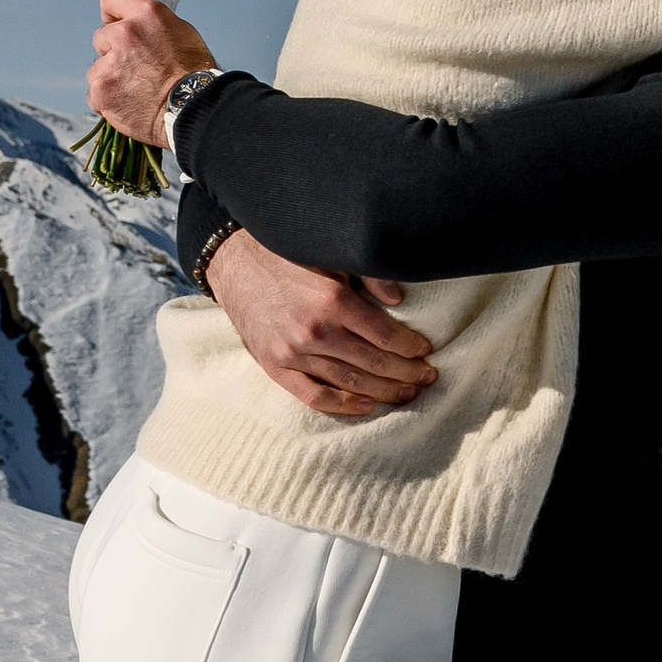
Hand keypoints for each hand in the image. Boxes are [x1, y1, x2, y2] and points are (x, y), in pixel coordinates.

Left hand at [86, 0, 214, 145]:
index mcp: (146, 15)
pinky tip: (128, 102)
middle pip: (101, 36)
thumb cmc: (194, 76)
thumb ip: (152, 25)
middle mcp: (124, 34)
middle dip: (113, 50)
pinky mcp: (101, 90)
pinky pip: (94, 93)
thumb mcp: (182, 32)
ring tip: (136, 89)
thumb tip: (141, 28)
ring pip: (97, 67)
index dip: (113, 15)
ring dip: (110, 76)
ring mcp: (109, 64)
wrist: (193, 108)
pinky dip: (108, 99)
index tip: (115, 24)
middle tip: (136, 67)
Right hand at [203, 228, 437, 418]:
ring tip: (408, 394)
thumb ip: (369, 275)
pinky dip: (342, 406)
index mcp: (333, 301)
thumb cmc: (286, 254)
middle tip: (428, 378)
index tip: (426, 351)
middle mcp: (315, 331)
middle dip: (407, 373)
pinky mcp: (274, 366)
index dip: (412, 347)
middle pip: (374, 363)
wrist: (232, 262)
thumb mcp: (331, 254)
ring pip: (350, 383)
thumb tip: (400, 300)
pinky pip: (313, 396)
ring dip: (384, 392)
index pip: (386, 335)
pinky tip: (366, 407)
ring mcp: (293, 353)